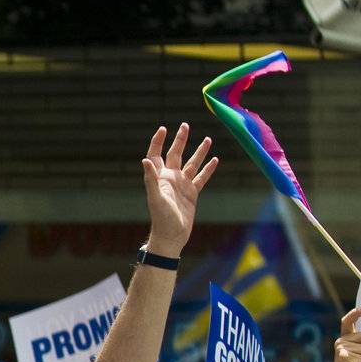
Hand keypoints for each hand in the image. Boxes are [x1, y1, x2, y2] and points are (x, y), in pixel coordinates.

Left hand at [140, 123, 217, 254]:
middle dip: (180, 140)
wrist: (171, 236)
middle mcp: (170, 178)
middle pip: (175, 154)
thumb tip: (145, 160)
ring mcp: (182, 185)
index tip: (163, 128)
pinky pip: (201, 178)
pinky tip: (215, 159)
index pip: (156, 155)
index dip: (158, 142)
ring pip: (191, 164)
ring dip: (199, 152)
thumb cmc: (161, 218)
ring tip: (207, 138)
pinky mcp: (192, 194)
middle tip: (185, 125)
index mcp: (159, 177)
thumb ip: (151, 179)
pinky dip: (208, 169)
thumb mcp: (156, 198)